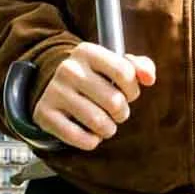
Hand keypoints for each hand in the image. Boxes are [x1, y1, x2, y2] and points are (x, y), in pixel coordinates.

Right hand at [32, 43, 156, 150]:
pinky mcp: (45, 114)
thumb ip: (140, 67)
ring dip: (108, 129)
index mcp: (87, 52)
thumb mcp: (114, 64)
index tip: (127, 93)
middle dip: (121, 112)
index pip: (125, 73)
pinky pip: (80, 138)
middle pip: (114, 101)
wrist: (50, 85)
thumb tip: (149, 78)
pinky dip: (91, 141)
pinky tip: (88, 133)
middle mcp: (69, 69)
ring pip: (99, 123)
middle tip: (114, 111)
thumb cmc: (93, 77)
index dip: (133, 89)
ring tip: (103, 123)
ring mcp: (55, 92)